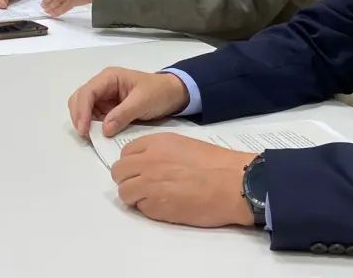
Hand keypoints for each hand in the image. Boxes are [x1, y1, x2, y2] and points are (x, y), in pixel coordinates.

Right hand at [67, 67, 188, 137]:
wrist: (173, 95)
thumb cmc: (158, 92)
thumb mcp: (142, 101)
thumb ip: (123, 114)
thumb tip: (104, 130)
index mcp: (109, 77)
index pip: (87, 92)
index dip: (82, 111)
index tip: (84, 130)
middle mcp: (103, 86)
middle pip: (79, 99)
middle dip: (79, 116)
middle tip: (85, 136)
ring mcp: (104, 98)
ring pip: (84, 109)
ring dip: (84, 122)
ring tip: (91, 137)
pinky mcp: (108, 109)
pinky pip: (94, 118)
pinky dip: (92, 127)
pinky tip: (97, 136)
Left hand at [112, 133, 254, 228]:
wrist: (233, 183)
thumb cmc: (216, 164)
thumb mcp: (184, 145)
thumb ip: (160, 152)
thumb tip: (146, 164)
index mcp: (156, 143)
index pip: (126, 153)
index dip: (133, 164)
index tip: (142, 171)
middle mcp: (148, 161)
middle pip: (119, 172)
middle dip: (128, 180)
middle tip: (144, 187)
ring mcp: (149, 184)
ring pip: (124, 192)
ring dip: (136, 197)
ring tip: (156, 199)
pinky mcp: (155, 207)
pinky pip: (140, 208)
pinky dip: (150, 209)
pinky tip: (168, 206)